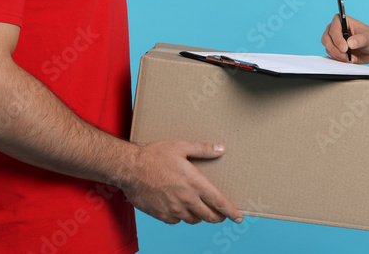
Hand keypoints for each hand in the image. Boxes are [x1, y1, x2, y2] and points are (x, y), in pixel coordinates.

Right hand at [120, 140, 242, 224]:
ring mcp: (174, 209)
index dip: (230, 211)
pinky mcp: (161, 215)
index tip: (239, 217)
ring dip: (200, 216)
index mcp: (194, 184)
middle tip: (221, 215)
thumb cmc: (155, 155)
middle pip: (209, 216)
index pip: (219, 202)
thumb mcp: (181, 147)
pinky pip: (177, 220)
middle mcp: (186, 200)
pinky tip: (180, 208)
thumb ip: (203, 149)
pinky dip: (182, 216)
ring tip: (200, 209)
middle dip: (218, 217)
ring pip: (194, 219)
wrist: (130, 169)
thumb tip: (221, 148)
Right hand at [320, 14, 368, 63]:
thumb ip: (359, 40)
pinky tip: (349, 59)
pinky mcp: (334, 49)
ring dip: (338, 55)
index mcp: (342, 20)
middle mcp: (335, 29)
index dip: (337, 39)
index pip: (333, 29)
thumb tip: (349, 43)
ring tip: (351, 58)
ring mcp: (333, 40)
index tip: (345, 48)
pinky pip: (331, 55)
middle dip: (336, 50)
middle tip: (346, 56)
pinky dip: (339, 59)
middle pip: (326, 39)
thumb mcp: (368, 38)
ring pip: (328, 48)